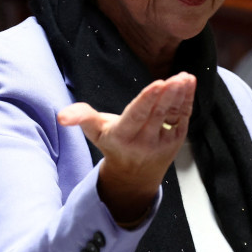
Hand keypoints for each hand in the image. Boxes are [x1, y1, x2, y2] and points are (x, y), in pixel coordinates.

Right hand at [57, 74, 195, 226]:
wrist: (135, 174)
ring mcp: (164, 142)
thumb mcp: (94, 131)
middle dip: (168, 96)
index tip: (158, 83)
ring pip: (173, 115)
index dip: (148, 100)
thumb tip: (62, 117)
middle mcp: (145, 141)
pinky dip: (188, 99)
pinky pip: (183, 116)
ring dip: (181, 95)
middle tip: (176, 78)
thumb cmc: (113, 143)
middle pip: (158, 115)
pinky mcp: (177, 139)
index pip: (137, 117)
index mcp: (123, 137)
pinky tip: (189, 81)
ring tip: (184, 77)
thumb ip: (80, 118)